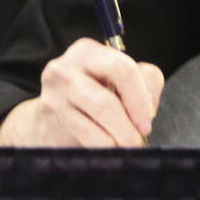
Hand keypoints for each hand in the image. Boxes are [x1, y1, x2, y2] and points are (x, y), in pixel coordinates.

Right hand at [0, 38, 165, 147]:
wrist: (53, 121)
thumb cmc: (94, 98)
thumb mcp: (122, 83)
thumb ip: (145, 82)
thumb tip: (149, 103)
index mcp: (87, 52)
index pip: (123, 69)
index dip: (141, 98)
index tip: (147, 119)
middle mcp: (66, 68)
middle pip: (107, 99)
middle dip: (130, 123)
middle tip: (138, 137)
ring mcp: (54, 93)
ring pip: (98, 117)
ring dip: (120, 137)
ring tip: (126, 144)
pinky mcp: (50, 117)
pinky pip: (87, 135)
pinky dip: (104, 145)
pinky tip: (108, 147)